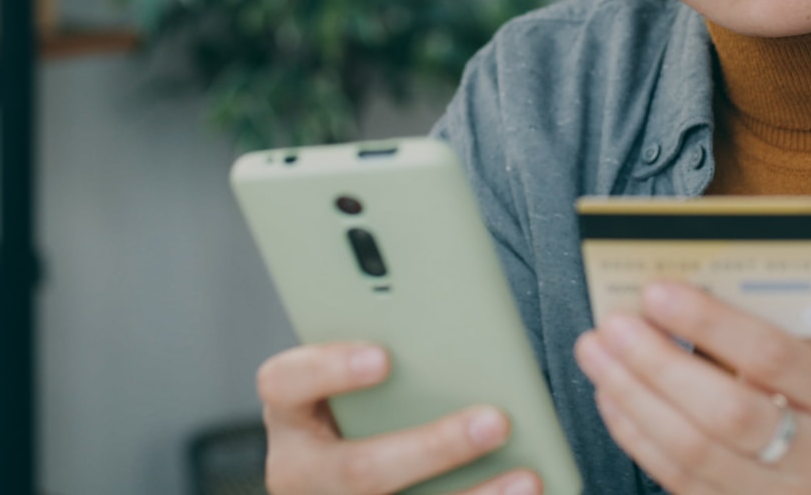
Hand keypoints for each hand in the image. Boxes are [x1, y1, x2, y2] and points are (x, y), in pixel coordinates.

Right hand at [256, 342, 541, 494]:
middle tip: (496, 421)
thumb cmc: (372, 401)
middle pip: (357, 468)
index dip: (329, 369)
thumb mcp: (362, 377)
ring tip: (526, 477)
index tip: (384, 357)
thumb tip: (463, 330)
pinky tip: (522, 493)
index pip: (283, 383)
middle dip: (434, 446)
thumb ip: (396, 355)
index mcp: (291, 412)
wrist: (350, 468)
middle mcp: (301, 470)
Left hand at [574, 281, 810, 494]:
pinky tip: (613, 397)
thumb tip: (678, 295)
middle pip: (727, 414)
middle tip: (613, 325)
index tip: (656, 292)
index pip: (775, 355)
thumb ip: (767, 333)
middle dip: (658, 364)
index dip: (709, 323)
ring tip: (597, 354)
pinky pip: (678, 480)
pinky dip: (637, 434)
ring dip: (632, 397)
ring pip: (692, 453)